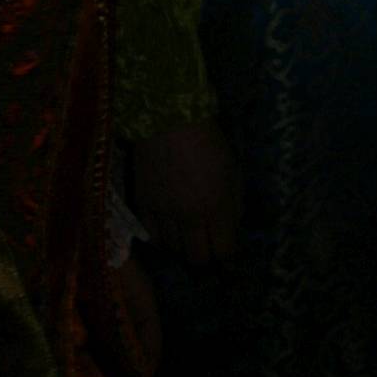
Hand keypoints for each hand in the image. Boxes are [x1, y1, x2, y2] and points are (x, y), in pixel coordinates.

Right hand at [132, 121, 239, 264]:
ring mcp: (164, 212)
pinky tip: (168, 232)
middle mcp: (190, 215)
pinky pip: (152, 236)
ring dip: (183, 248)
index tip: (226, 256)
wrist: (167, 117)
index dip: (227, 258)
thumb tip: (231, 229)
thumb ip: (234, 203)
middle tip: (207, 252)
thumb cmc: (208, 139)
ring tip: (187, 238)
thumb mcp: (233, 169)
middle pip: (198, 259)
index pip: (224, 252)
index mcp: (217, 205)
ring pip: (174, 251)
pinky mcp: (142, 204)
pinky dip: (161, 239)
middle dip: (206, 259)